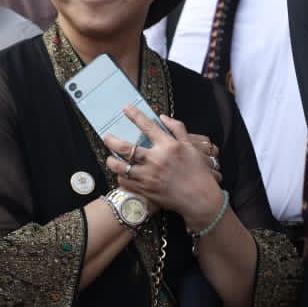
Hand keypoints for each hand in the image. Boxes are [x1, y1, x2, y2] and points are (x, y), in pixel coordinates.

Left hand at [102, 108, 223, 226]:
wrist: (200, 198)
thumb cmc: (197, 172)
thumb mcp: (191, 146)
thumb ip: (177, 129)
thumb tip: (162, 117)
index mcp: (168, 146)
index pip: (148, 126)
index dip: (135, 115)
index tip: (125, 108)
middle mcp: (156, 160)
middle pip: (126, 148)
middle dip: (112, 140)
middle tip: (106, 137)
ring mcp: (149, 176)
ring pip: (121, 167)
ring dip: (112, 161)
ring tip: (109, 158)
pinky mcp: (146, 190)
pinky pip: (126, 182)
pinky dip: (120, 177)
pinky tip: (120, 174)